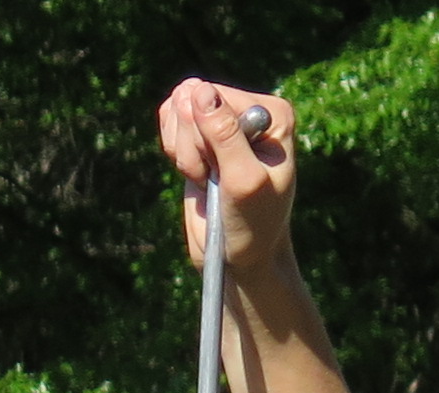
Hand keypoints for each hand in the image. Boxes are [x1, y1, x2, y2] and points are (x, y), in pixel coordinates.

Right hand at [158, 79, 295, 275]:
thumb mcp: (243, 181)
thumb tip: (199, 90)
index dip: (204, 136)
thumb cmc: (253, 223)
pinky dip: (172, 150)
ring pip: (176, 110)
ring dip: (182, 151)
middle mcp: (248, 110)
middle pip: (191, 98)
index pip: (214, 97)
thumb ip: (224, 135)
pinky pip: (169, 123)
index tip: (220, 170)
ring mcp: (222, 121)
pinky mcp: (200, 136)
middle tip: (211, 177)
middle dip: (190, 145)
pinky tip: (194, 172)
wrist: (242, 255)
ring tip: (205, 178)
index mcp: (270, 112)